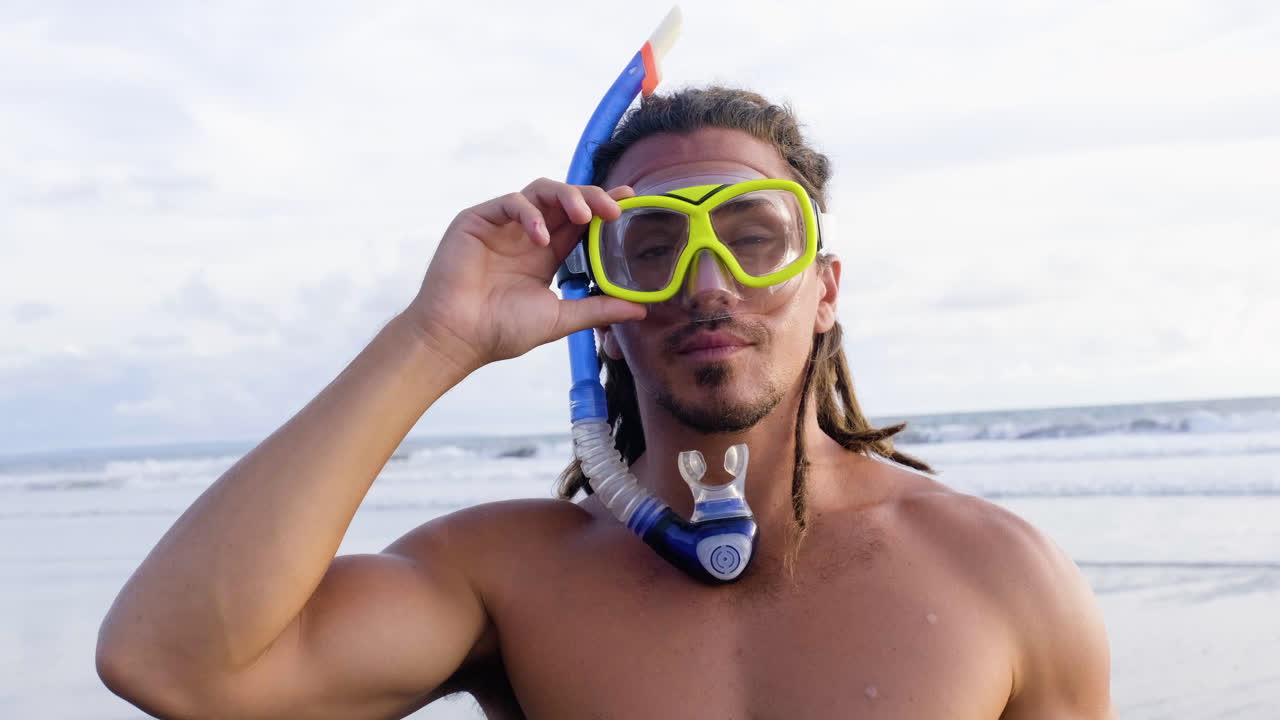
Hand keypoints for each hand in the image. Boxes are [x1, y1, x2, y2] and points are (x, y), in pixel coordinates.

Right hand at [404, 178, 645, 372]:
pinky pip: (509, 203)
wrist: (458, 338)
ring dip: (566, 197)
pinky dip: (528, 214)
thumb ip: (598, 308)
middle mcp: (526, 234)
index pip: (580, 221)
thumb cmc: (501, 331)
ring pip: (539, 191)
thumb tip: (641, 307)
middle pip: (564, 199)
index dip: (604, 208)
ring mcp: (502, 225)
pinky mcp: (477, 220)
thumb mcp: (560, 318)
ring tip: (584, 216)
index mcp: (546, 253)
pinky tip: (540, 239)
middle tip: (614, 210)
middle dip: (592, 197)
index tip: (630, 202)